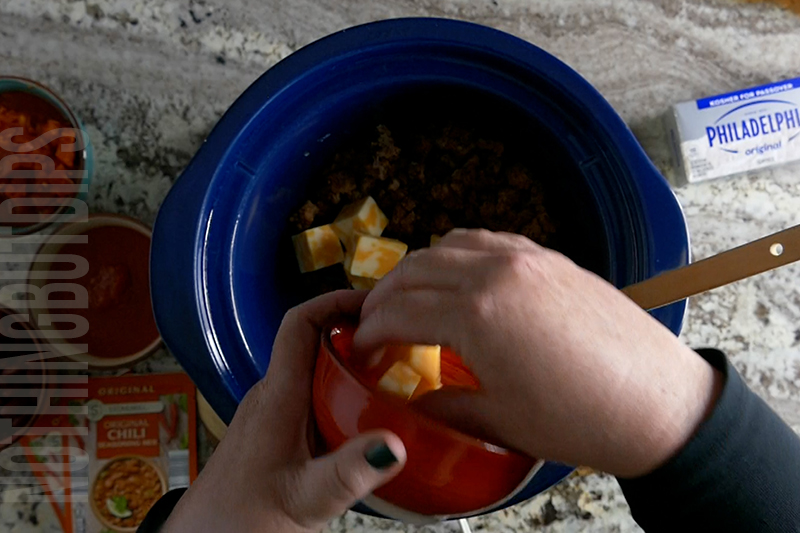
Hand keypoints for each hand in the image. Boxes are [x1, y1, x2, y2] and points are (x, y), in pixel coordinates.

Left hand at [163, 291, 405, 532]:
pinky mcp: (278, 430)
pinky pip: (314, 394)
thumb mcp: (304, 499)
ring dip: (352, 362)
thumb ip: (348, 473)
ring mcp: (274, 411)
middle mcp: (273, 395)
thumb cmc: (238, 521)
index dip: (335, 301)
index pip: (299, 323)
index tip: (374, 300)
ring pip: (316, 368)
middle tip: (400, 338)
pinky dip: (344, 391)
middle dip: (357, 331)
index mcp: (277, 397)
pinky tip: (368, 415)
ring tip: (395, 370)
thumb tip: (392, 445)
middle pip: (315, 341)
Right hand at [355, 229, 721, 477]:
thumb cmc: (580, 418)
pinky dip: (460, 253)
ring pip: (450, 245)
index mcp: (476, 314)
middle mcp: (496, 272)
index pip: (400, 311)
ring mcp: (526, 258)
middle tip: (374, 322)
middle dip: (384, 295)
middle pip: (415, 270)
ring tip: (410, 296)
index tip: (359, 346)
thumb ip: (444, 406)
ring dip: (419, 268)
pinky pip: (489, 240)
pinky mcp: (551, 257)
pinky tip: (461, 277)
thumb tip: (415, 404)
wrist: (658, 402)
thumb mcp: (500, 420)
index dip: (370, 331)